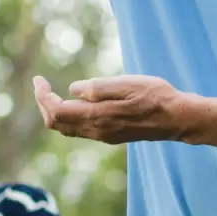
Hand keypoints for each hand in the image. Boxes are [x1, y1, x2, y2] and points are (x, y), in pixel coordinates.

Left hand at [32, 74, 205, 145]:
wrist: (178, 119)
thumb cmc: (156, 96)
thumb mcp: (128, 84)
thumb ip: (98, 88)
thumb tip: (73, 90)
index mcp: (97, 116)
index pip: (57, 110)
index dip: (42, 96)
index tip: (39, 79)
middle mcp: (96, 130)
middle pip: (56, 123)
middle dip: (44, 104)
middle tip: (42, 84)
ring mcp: (103, 135)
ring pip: (66, 129)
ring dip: (55, 111)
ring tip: (51, 93)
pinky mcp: (110, 136)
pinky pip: (79, 130)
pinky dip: (68, 117)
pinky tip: (73, 104)